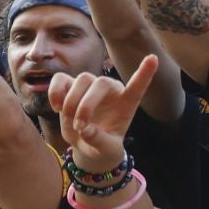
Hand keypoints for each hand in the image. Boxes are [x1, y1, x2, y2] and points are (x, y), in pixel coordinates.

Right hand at [48, 54, 157, 173]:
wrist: (85, 145)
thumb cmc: (102, 146)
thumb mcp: (106, 150)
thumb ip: (99, 141)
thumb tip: (86, 130)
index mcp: (126, 103)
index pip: (138, 86)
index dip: (145, 73)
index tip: (153, 58)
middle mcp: (110, 90)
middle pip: (99, 82)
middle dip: (86, 104)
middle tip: (80, 127)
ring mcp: (89, 87)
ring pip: (81, 79)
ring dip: (72, 101)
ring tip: (71, 120)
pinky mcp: (70, 89)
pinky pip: (61, 80)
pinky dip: (55, 91)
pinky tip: (57, 108)